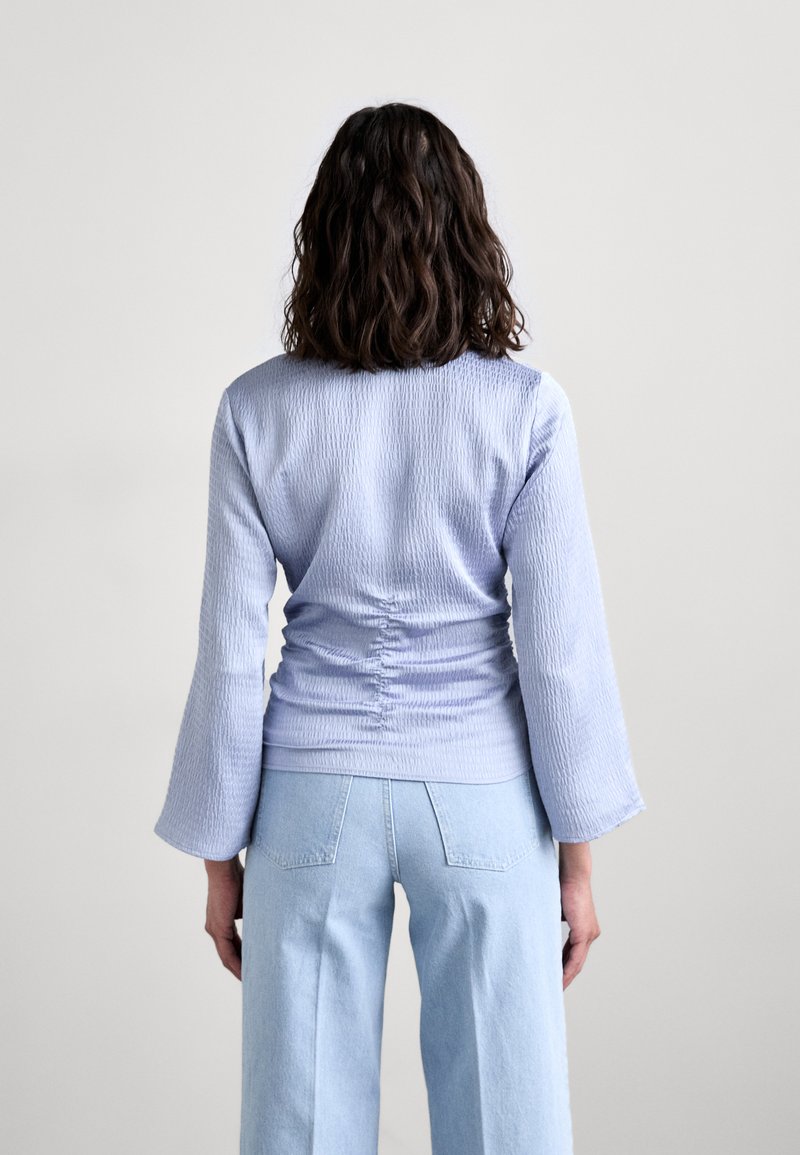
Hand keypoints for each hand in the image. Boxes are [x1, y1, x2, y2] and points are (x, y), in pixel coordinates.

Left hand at [204, 855, 244, 979]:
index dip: (244, 957)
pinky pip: (227, 953)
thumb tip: (271, 921)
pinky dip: (236, 964)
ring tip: (252, 982)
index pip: (233, 945)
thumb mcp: (250, 901)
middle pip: (229, 955)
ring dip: (239, 970)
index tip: (256, 966)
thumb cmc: (238, 878)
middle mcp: (215, 928)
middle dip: (242, 968)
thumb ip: (255, 914)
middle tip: (256, 980)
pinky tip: (245, 973)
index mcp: (222, 921)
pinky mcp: (218, 929)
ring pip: (227, 957)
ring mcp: (215, 929)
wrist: (225, 868)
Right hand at [558, 842, 600, 989]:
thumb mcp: (554, 909)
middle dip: (564, 976)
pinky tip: (559, 980)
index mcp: (584, 928)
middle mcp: (590, 934)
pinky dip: (567, 970)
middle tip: (553, 989)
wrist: (573, 874)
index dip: (563, 966)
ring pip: (577, 963)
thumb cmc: (562, 886)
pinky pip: (576, 958)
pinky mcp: (585, 934)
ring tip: (554, 989)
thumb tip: (537, 929)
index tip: (553, 976)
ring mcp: (589, 934)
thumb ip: (549, 922)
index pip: (573, 953)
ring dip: (566, 977)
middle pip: (576, 962)